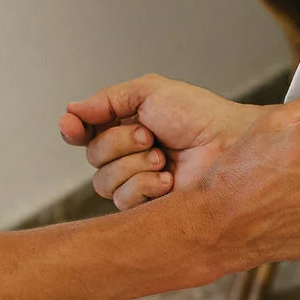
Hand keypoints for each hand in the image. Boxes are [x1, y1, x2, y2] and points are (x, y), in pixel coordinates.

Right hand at [61, 75, 259, 209]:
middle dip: (119, 143)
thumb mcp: (149, 92)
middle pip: (92, 158)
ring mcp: (138, 182)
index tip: (72, 126)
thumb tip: (70, 109)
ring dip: (134, 165)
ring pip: (104, 182)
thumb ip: (107, 100)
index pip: (84, 133)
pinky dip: (145, 185)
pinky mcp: (149, 207)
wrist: (229, 144)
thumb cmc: (198, 115)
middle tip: (150, 136)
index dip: (73, 130)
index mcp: (125, 125)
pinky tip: (169, 178)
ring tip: (164, 157)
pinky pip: (123, 202)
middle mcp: (128, 155)